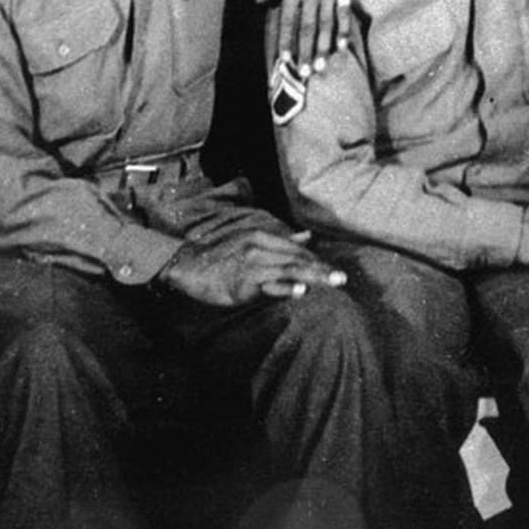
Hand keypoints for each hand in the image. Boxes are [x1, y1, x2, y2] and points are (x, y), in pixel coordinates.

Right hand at [159, 222, 346, 306]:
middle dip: (321, 269)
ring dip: (311, 277)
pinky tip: (300, 291)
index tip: (335, 271)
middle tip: (342, 278)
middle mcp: (258, 248)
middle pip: (296, 260)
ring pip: (287, 271)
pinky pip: (267, 286)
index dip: (317, 261)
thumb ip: (280, 241)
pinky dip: (285, 287)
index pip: (296, 251)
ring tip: (331, 282)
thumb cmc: (219, 256)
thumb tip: (307, 237)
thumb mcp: (249, 241)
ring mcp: (250, 265)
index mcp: (261, 237)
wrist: (185, 265)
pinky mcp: (242, 283)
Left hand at [262, 0, 354, 71]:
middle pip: (308, 28)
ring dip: (324, 48)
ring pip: (326, 24)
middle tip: (305, 74)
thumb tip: (260, 2)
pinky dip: (342, 30)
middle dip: (306, 52)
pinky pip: (343, 12)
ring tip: (322, 67)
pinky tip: (341, 46)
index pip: (287, 21)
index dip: (285, 42)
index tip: (284, 61)